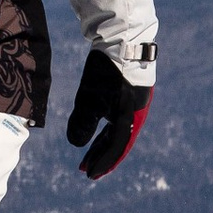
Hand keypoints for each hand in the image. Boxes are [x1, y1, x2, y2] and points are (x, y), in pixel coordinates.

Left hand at [66, 48, 149, 182]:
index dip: (103, 163)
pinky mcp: (128, 91)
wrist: (123, 38)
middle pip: (118, 142)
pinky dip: (106, 127)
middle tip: (85, 169)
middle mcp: (135, 113)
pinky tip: (95, 127)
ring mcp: (133, 101)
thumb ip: (83, 123)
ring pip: (117, 130)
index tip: (89, 175)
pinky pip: (117, 116)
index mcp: (130, 119)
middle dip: (101, 156)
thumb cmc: (107, 71)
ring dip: (102, 143)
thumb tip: (76, 144)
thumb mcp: (89, 98)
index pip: (116, 148)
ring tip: (87, 154)